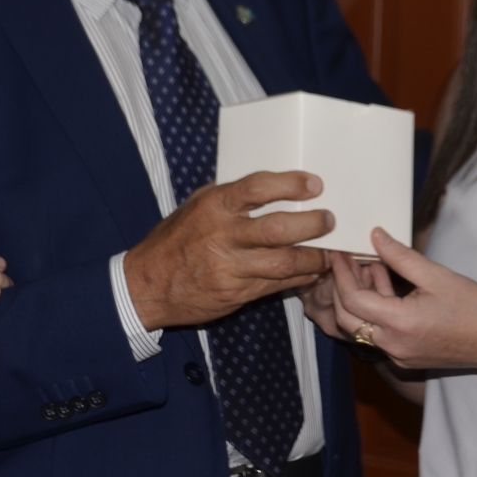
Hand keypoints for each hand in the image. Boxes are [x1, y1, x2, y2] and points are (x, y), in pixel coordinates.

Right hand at [125, 172, 332, 328]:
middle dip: (312, 224)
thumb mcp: (194, 206)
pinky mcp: (236, 294)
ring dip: (313, 257)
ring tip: (328, 252)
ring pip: (284, 262)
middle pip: (278, 229)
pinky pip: (276, 285)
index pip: (258, 188)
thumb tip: (265, 182)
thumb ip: (227, 195)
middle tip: (329, 220)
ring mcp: (230, 267)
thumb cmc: (173, 241)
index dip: (290, 185)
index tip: (314, 184)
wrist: (147, 286)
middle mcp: (223, 235)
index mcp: (214, 207)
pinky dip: (299, 278)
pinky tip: (312, 271)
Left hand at [321, 229, 476, 378]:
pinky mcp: (406, 357)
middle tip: (346, 260)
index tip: (339, 252)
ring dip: (359, 297)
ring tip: (369, 265)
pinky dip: (376, 310)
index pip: (352, 299)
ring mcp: (398, 355)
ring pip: (361, 326)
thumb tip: (376, 235)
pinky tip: (386, 285)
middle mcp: (393, 345)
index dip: (341, 273)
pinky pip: (379, 333)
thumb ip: (401, 256)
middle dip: (341, 287)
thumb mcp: (437, 276)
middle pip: (346, 318)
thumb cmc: (476, 309)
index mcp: (399, 324)